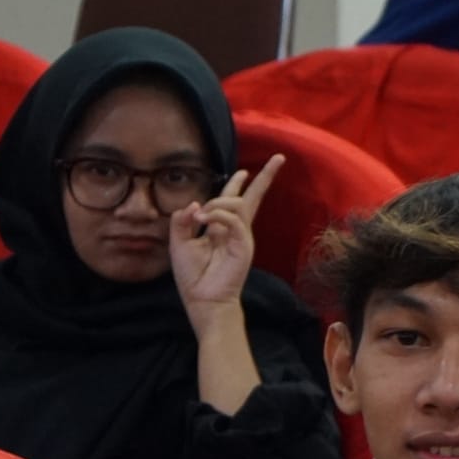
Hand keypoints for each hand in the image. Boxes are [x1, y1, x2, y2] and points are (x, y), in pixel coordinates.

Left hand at [171, 154, 282, 319]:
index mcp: (221, 228)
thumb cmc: (192, 276)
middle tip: (279, 158)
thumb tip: (195, 203)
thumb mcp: (179, 243)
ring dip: (216, 201)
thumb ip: (183, 220)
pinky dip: (217, 213)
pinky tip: (204, 218)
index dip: (239, 183)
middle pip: (254, 197)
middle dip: (266, 177)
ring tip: (201, 215)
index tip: (245, 170)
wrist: (203, 300)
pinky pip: (234, 218)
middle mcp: (235, 229)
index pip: (235, 200)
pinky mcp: (244, 244)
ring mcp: (242, 236)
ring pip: (237, 203)